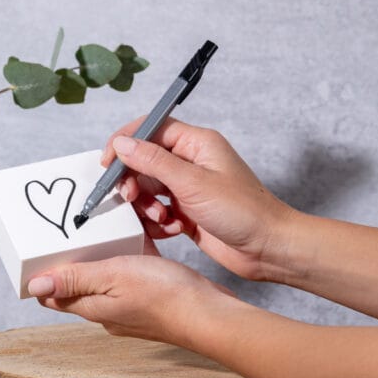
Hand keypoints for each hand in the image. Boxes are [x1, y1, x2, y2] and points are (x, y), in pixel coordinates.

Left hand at [27, 243, 234, 344]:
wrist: (211, 314)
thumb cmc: (165, 296)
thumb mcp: (113, 277)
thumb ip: (75, 279)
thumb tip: (35, 287)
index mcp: (92, 307)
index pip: (54, 295)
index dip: (44, 273)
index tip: (41, 249)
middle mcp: (107, 309)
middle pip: (79, 282)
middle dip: (75, 258)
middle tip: (73, 230)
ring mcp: (130, 304)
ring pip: (108, 275)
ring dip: (106, 253)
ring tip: (107, 230)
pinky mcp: (152, 296)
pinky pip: (133, 271)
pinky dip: (132, 255)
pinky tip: (139, 238)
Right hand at [101, 117, 292, 280]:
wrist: (268, 249)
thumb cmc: (244, 212)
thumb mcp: (193, 183)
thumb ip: (154, 161)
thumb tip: (123, 143)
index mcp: (196, 143)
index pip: (151, 128)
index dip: (126, 142)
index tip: (108, 162)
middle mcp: (191, 162)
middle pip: (144, 160)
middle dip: (134, 181)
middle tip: (131, 198)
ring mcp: (188, 187)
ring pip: (148, 188)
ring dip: (147, 205)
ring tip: (161, 218)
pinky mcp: (186, 211)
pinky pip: (157, 210)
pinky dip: (158, 222)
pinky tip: (172, 229)